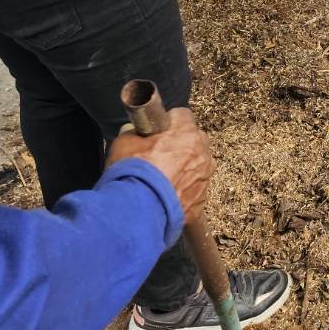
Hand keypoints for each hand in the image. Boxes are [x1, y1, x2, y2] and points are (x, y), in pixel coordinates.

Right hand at [108, 108, 213, 226]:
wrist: (137, 214)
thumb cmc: (132, 173)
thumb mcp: (124, 143)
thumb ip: (134, 133)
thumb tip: (134, 132)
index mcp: (187, 134)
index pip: (182, 115)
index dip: (168, 122)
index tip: (156, 131)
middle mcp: (202, 154)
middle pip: (195, 141)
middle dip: (180, 145)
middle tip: (158, 156)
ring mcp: (205, 180)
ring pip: (198, 167)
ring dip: (185, 170)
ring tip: (163, 180)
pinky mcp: (201, 203)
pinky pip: (194, 191)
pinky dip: (184, 192)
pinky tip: (166, 198)